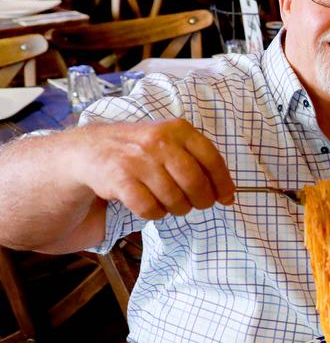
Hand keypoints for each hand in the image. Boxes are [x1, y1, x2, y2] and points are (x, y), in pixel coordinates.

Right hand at [70, 119, 233, 219]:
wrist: (89, 150)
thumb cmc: (139, 151)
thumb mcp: (170, 143)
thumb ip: (198, 162)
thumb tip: (228, 195)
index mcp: (177, 129)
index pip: (212, 159)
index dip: (223, 183)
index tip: (226, 198)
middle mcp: (158, 141)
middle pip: (195, 183)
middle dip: (201, 200)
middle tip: (195, 204)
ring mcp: (137, 159)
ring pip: (174, 199)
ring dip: (177, 208)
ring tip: (169, 202)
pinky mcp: (118, 179)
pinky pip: (149, 208)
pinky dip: (154, 213)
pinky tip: (150, 205)